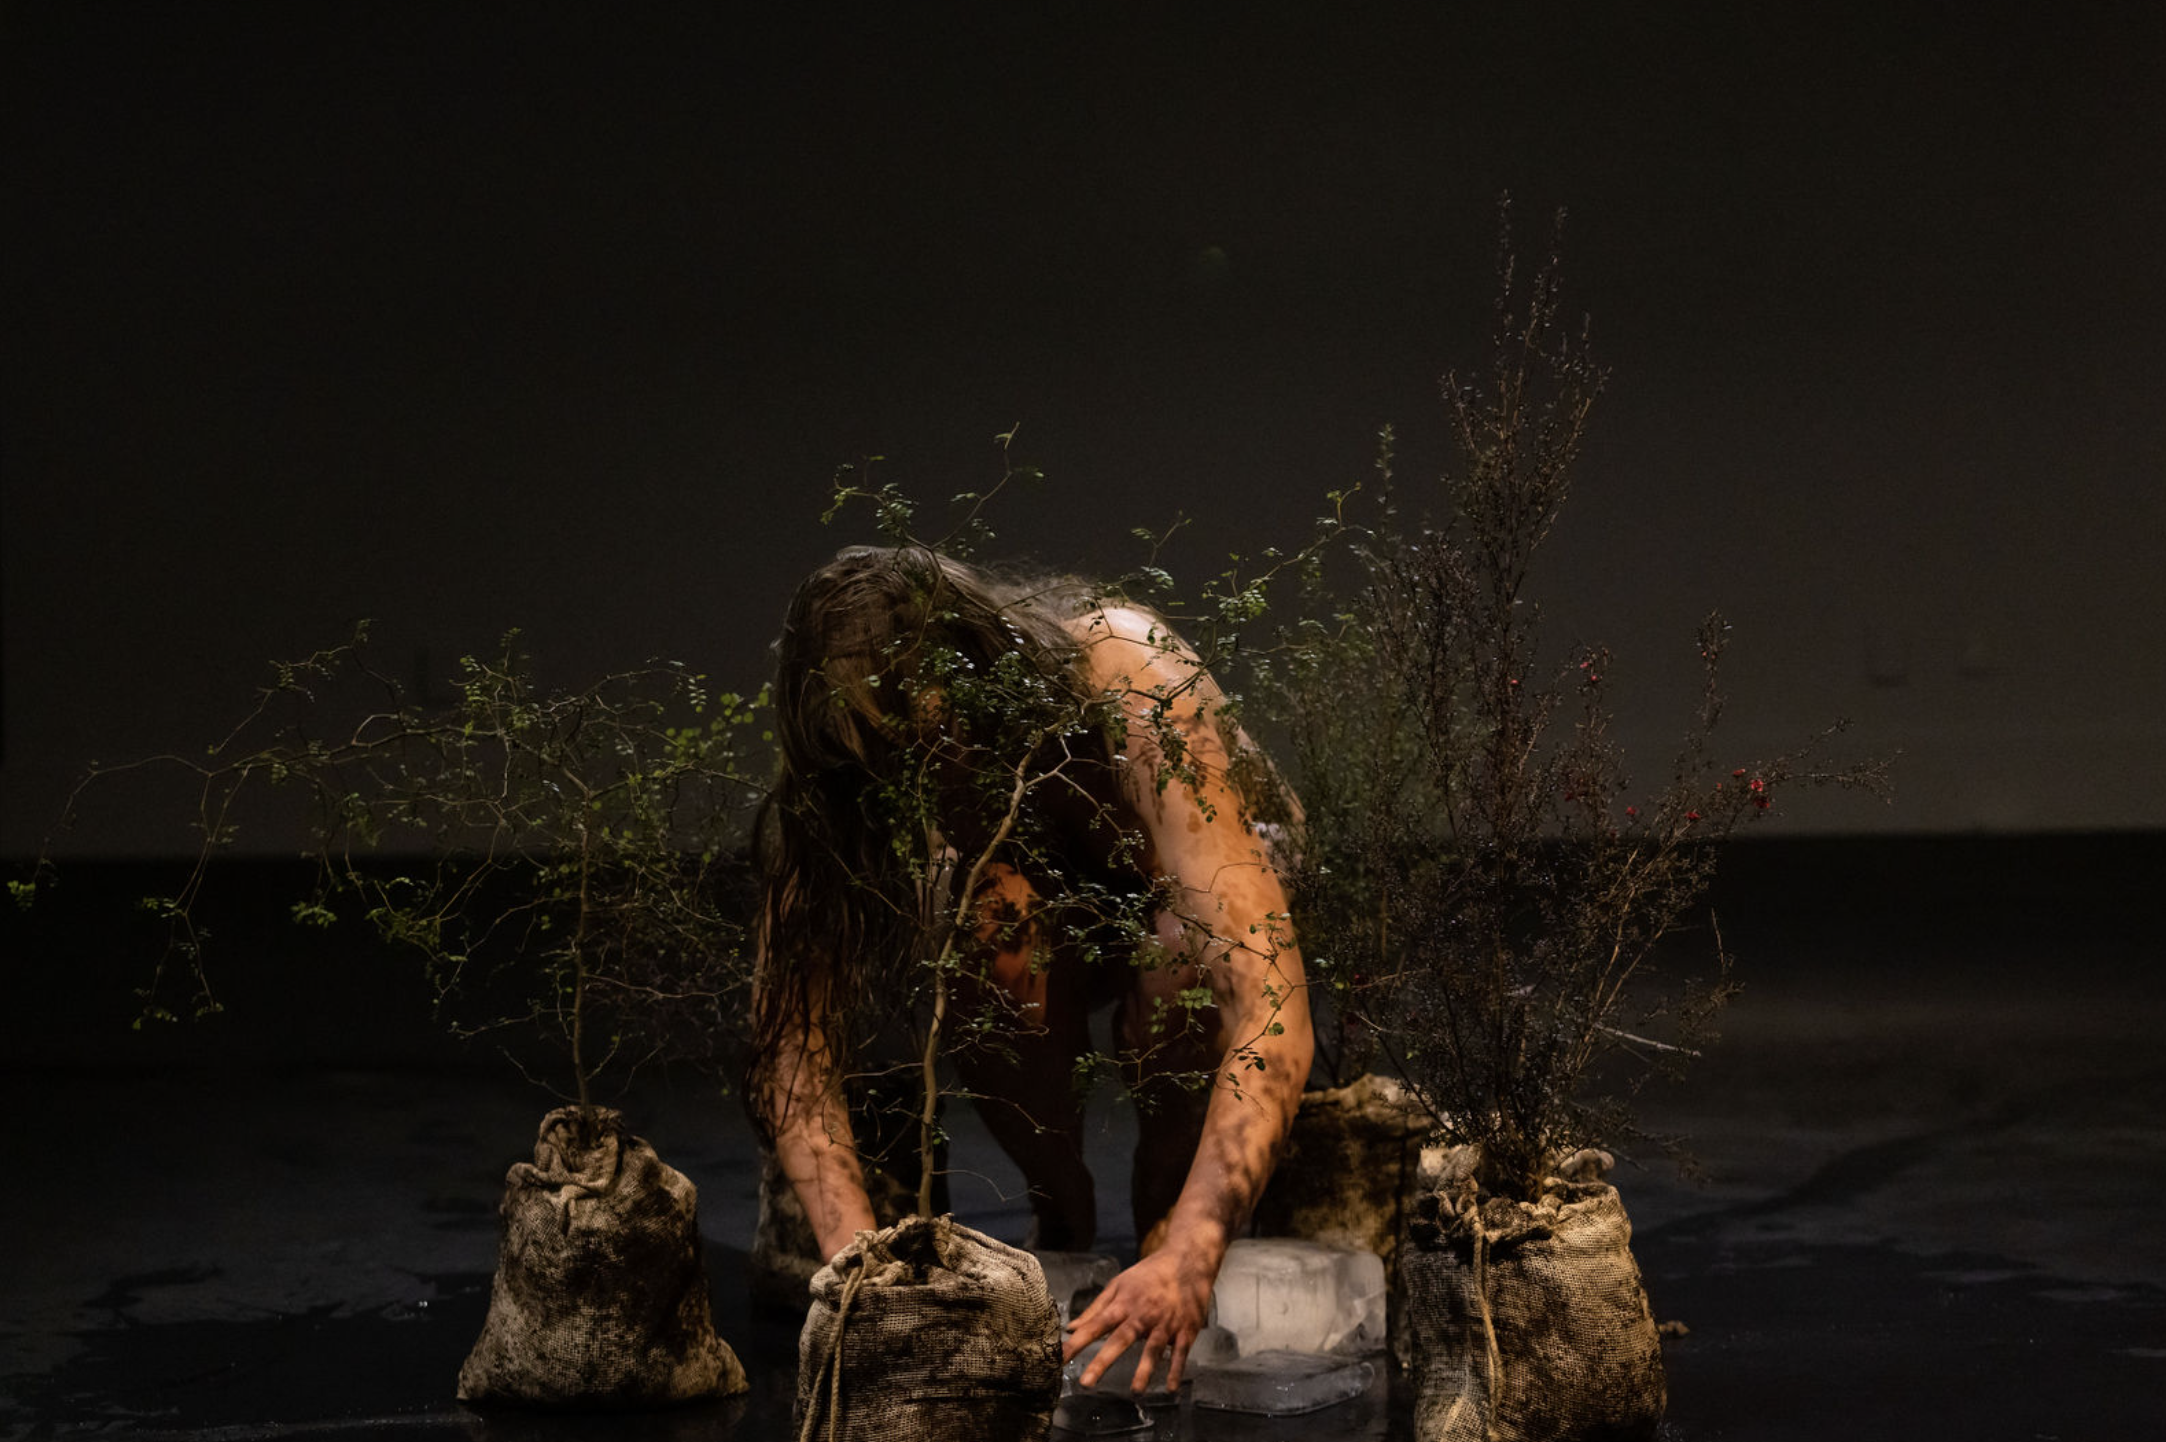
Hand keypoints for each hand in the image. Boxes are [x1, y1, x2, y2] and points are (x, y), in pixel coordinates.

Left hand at [1062, 1244, 1215, 1393]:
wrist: (1187, 1261)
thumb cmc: (1148, 1275)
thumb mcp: (1119, 1284)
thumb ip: (1096, 1308)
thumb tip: (1071, 1328)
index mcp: (1124, 1304)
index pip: (1096, 1325)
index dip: (1078, 1342)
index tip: (1060, 1358)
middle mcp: (1143, 1315)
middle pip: (1121, 1339)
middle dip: (1102, 1361)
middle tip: (1086, 1383)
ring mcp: (1165, 1323)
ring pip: (1153, 1348)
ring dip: (1144, 1370)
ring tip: (1136, 1391)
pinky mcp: (1185, 1330)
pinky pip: (1180, 1352)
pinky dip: (1176, 1370)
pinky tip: (1170, 1388)